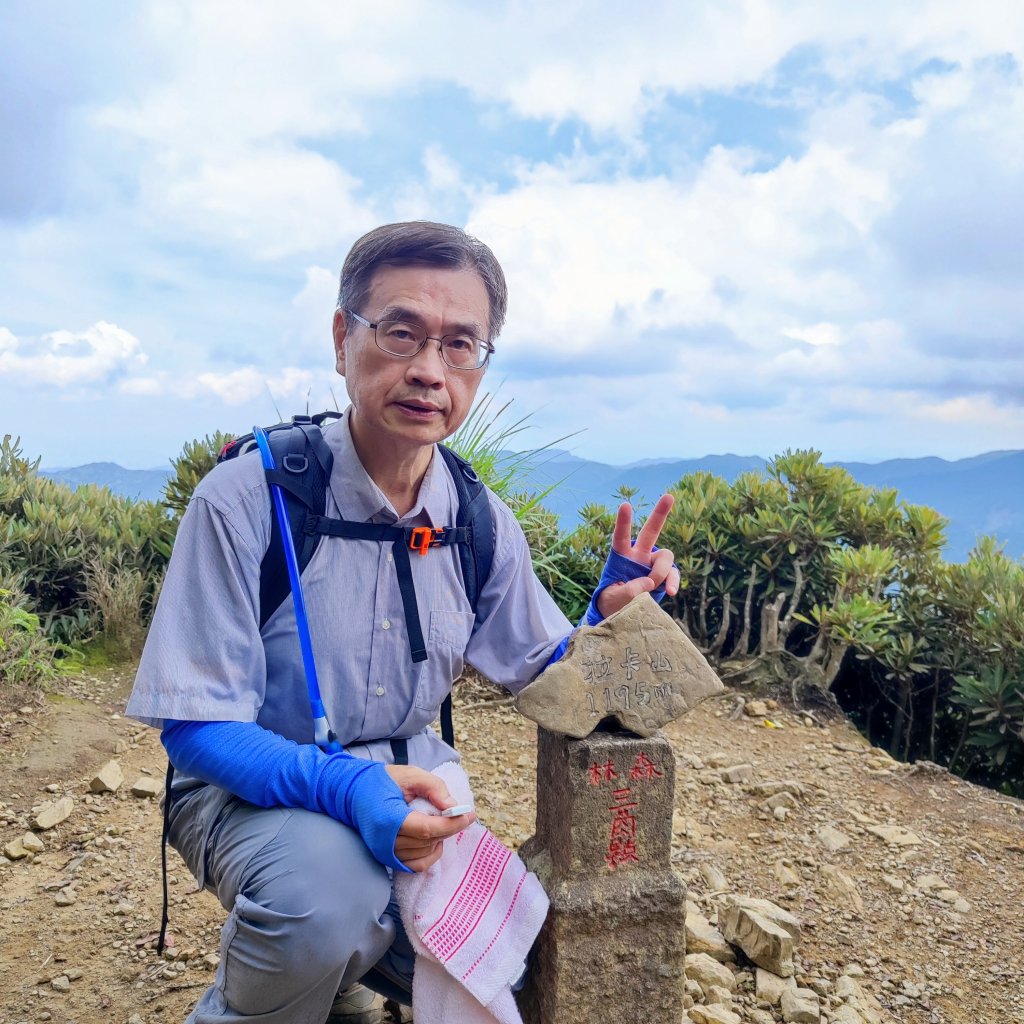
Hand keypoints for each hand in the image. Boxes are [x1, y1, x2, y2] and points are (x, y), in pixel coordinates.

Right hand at [386, 764, 475, 871]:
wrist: (354, 793)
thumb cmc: (382, 781)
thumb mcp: (410, 774)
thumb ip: (434, 788)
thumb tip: (453, 808)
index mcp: (388, 818)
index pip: (427, 829)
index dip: (452, 824)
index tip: (470, 815)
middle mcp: (386, 841)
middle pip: (428, 840)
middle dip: (449, 827)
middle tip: (459, 812)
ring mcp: (386, 853)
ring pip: (425, 851)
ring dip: (439, 837)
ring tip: (439, 819)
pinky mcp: (388, 859)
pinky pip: (417, 865)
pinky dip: (431, 853)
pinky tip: (434, 838)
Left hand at [595, 494, 679, 619]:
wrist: (622, 613)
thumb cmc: (611, 601)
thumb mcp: (612, 599)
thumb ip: (627, 591)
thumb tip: (649, 583)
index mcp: (621, 557)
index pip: (621, 537)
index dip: (623, 522)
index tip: (625, 505)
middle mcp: (639, 555)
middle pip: (650, 531)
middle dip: (660, 514)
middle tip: (669, 496)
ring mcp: (653, 564)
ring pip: (665, 556)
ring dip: (661, 571)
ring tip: (654, 587)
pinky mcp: (664, 576)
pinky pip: (673, 574)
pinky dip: (673, 582)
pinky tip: (670, 592)